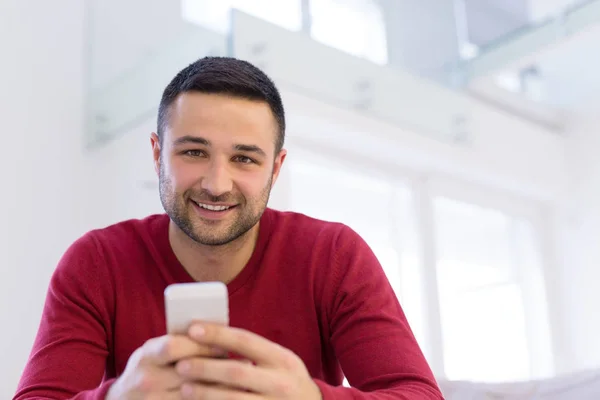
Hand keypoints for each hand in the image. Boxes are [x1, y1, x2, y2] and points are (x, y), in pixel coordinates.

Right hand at [106, 333, 225, 399]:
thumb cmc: (147, 369)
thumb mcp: (153, 352)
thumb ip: (178, 342)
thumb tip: (217, 333)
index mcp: (146, 356)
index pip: (173, 346)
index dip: (201, 345)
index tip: (223, 345)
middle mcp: (146, 380)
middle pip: (188, 372)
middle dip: (215, 367)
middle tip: (238, 365)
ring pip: (193, 395)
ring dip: (217, 387)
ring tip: (236, 381)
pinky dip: (209, 399)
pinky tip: (223, 395)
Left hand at [175, 323, 322, 398]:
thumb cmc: (289, 383)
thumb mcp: (282, 363)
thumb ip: (256, 353)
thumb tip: (214, 337)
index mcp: (283, 360)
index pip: (246, 341)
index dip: (218, 334)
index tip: (193, 329)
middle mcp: (281, 383)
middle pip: (236, 372)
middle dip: (205, 367)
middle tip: (181, 364)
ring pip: (233, 399)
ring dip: (205, 393)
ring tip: (185, 388)